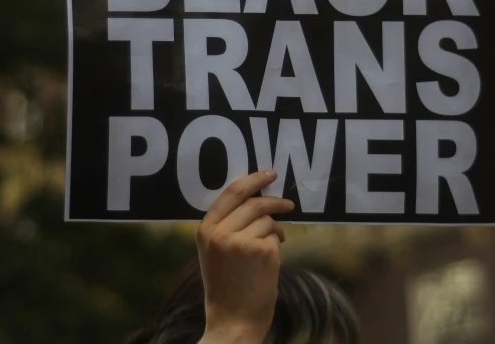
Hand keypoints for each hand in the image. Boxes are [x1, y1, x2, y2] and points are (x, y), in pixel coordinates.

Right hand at [196, 171, 294, 343]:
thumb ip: (227, 224)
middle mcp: (220, 233)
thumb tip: (255, 198)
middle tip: (288, 204)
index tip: (270, 174)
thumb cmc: (226, 287)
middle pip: (254, 202)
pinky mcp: (262, 251)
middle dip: (275, 201)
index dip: (253, 180)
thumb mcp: (214, 251)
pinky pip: (276, 236)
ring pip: (267, 220)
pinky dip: (277, 245)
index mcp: (205, 230)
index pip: (231, 192)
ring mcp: (241, 241)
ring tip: (270, 248)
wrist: (233, 320)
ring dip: (275, 230)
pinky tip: (269, 262)